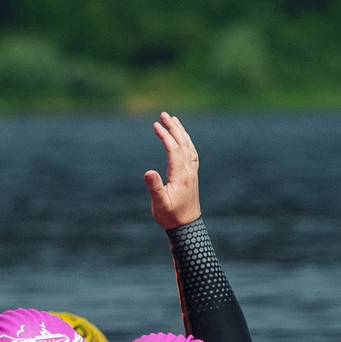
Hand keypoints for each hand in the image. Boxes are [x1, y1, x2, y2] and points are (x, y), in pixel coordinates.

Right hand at [144, 111, 201, 229]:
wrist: (187, 227)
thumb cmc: (170, 216)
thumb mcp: (159, 204)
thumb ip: (154, 187)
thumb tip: (148, 171)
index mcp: (181, 176)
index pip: (174, 150)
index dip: (165, 136)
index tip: (156, 125)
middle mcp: (189, 171)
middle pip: (183, 144)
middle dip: (174, 128)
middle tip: (164, 114)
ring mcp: (192, 173)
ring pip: (189, 147)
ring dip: (181, 132)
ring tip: (173, 120)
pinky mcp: (191, 176)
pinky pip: (191, 153)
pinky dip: (186, 142)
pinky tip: (182, 139)